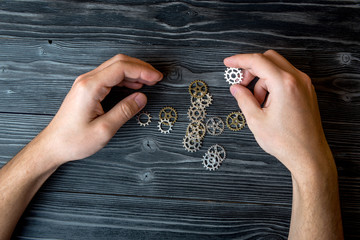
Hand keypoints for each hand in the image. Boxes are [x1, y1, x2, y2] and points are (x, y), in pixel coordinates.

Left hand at [38, 54, 162, 164]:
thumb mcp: (104, 130)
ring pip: (114, 68)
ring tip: (149, 81)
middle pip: (118, 63)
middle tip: (156, 77)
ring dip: (133, 72)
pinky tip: (134, 86)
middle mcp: (87, 80)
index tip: (157, 77)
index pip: (121, 68)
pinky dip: (124, 78)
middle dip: (140, 67)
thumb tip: (142, 98)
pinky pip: (109, 77)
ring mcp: (86, 84)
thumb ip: (124, 111)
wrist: (53, 145)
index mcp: (90, 87)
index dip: (142, 70)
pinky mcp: (86, 89)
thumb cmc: (74, 140)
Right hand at [225, 50, 334, 180]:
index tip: (228, 63)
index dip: (240, 60)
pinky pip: (286, 78)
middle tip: (241, 84)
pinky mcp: (306, 92)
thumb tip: (236, 88)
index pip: (258, 61)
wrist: (309, 156)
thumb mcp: (256, 120)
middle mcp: (297, 80)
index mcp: (284, 84)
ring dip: (262, 80)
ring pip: (277, 69)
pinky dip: (273, 84)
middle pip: (269, 59)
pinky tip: (267, 103)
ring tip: (257, 103)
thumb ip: (243, 99)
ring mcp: (304, 85)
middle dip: (251, 68)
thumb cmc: (285, 141)